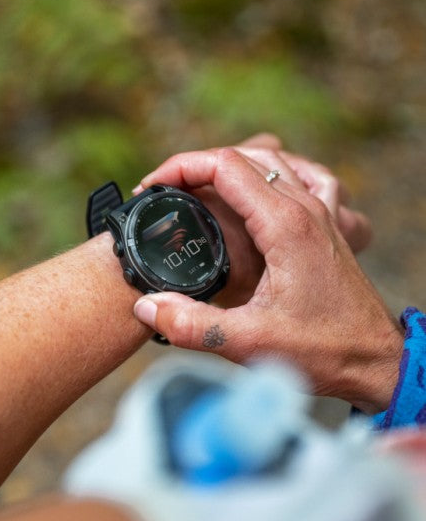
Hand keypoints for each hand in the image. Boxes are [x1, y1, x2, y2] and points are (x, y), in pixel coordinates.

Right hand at [132, 147, 402, 413]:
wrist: (376, 361)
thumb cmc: (324, 351)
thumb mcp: (249, 342)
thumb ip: (191, 324)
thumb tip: (145, 305)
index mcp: (285, 225)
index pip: (225, 166)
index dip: (181, 168)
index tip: (152, 188)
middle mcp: (306, 208)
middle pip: (244, 158)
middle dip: (196, 167)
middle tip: (165, 192)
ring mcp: (321, 213)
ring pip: (272, 162)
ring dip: (230, 167)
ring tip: (199, 187)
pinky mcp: (327, 227)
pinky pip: (304, 178)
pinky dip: (276, 173)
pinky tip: (264, 187)